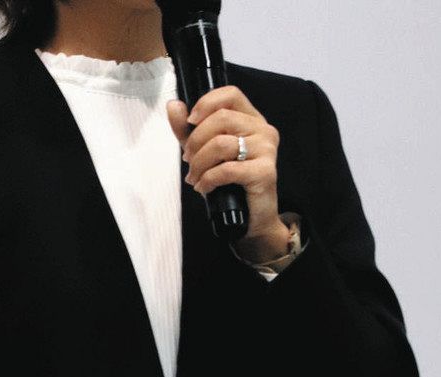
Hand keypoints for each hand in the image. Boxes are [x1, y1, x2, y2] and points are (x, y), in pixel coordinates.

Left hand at [168, 87, 290, 262]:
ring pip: (221, 144)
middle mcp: (263, 130)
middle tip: (188, 159)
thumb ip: (188, 129)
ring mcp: (267, 150)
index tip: (190, 121)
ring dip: (199, 162)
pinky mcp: (265, 172)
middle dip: (196, 140)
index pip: (231, 94)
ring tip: (194, 176)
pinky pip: (227, 169)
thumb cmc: (230, 183)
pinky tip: (204, 187)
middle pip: (221, 118)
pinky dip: (208, 179)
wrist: (251, 218)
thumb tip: (173, 105)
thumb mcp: (204, 151)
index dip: (206, 103)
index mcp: (251, 119)